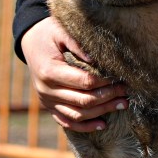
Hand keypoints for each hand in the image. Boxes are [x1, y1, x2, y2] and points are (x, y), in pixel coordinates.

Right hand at [19, 17, 127, 131]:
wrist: (30, 42)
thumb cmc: (49, 34)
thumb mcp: (61, 31)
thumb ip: (77, 44)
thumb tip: (97, 59)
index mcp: (49, 71)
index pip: (84, 81)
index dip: (104, 82)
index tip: (120, 78)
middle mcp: (46, 90)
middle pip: (83, 100)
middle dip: (108, 97)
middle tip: (127, 92)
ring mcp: (47, 101)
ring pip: (77, 114)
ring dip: (101, 112)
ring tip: (122, 105)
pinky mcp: (49, 106)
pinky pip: (66, 122)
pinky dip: (85, 126)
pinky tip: (103, 125)